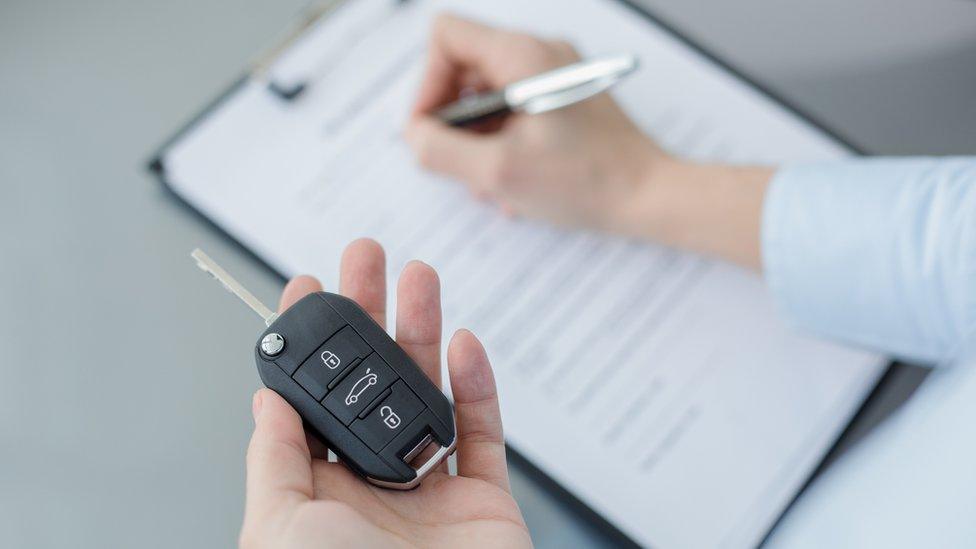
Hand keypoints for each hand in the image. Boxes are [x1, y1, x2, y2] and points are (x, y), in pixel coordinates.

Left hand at [239, 239, 530, 548]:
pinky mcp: (483, 501)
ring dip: (423, 332)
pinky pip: (482, 433)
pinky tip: (464, 344)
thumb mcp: (278, 527)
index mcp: (316, 493)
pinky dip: (476, 385)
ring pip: (427, 394)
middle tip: (367, 257)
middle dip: (368, 316)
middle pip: (370, 382)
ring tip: (419, 275)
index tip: (305, 286)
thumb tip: (265, 398)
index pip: (310, 400)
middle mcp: (372, 486)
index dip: (308, 342)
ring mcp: (430, 493)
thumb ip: (273, 460)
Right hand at [406, 14, 662, 232]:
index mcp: (522, 55)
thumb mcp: (498, 172)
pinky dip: (502, 142)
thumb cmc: (587, 182)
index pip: (446, 37)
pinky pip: (513, 110)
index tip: (431, 130)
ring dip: (477, 138)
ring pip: (487, 94)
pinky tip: (513, 180)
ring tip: (490, 182)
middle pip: (463, 68)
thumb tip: (414, 136)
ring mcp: (554, 74)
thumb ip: (440, 150)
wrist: (650, 196)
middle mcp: (539, 53)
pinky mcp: (564, 98)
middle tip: (459, 164)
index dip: (426, 84)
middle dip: (453, 120)